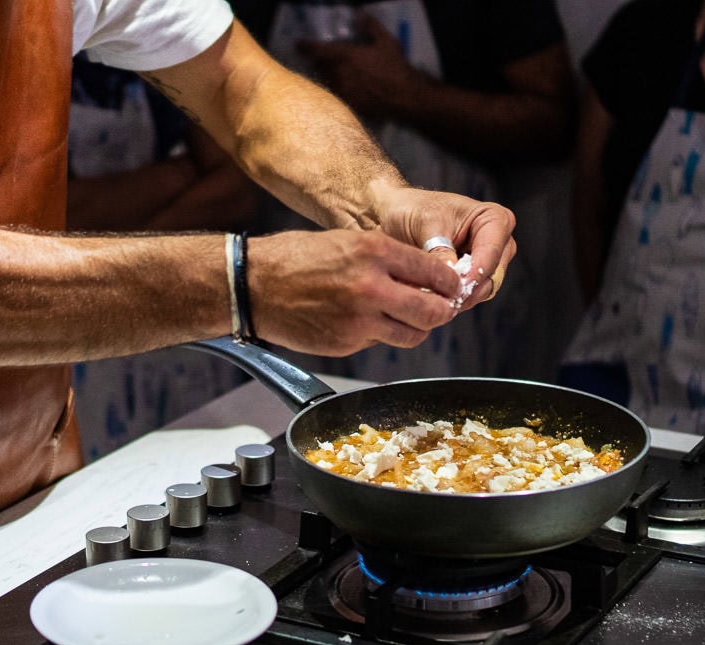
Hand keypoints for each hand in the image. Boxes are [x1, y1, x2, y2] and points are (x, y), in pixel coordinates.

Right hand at [246, 229, 465, 355]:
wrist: (253, 284)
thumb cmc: (297, 258)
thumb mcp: (348, 241)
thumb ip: (388, 259)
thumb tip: (424, 278)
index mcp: (375, 252)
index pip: (436, 273)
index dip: (450, 284)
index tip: (450, 288)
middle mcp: (371, 286)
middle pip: (434, 311)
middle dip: (442, 312)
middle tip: (439, 309)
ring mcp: (359, 320)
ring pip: (413, 334)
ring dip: (415, 328)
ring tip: (403, 318)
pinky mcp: (346, 343)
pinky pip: (379, 343)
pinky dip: (379, 335)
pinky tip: (361, 322)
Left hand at [296, 12, 422, 119]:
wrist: (403, 97)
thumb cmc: (394, 67)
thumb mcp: (386, 41)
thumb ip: (370, 26)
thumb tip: (360, 15)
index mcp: (344, 56)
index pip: (316, 50)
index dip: (305, 46)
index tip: (298, 45)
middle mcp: (338, 74)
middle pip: (318, 67)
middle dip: (318, 62)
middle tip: (321, 59)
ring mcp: (341, 92)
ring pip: (325, 82)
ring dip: (326, 76)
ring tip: (333, 74)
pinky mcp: (347, 106)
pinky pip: (335, 96)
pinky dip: (335, 90)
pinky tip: (343, 89)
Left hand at [369, 183, 516, 307]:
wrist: (397, 214)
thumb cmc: (414, 210)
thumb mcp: (425, 225)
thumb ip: (440, 251)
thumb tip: (451, 280)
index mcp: (495, 219)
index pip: (492, 253)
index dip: (475, 273)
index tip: (455, 288)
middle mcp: (498, 242)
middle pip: (492, 276)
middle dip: (467, 289)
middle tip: (441, 301)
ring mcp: (487, 262)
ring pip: (482, 290)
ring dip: (459, 298)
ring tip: (433, 301)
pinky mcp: (473, 277)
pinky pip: (469, 296)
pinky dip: (452, 299)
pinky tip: (432, 301)